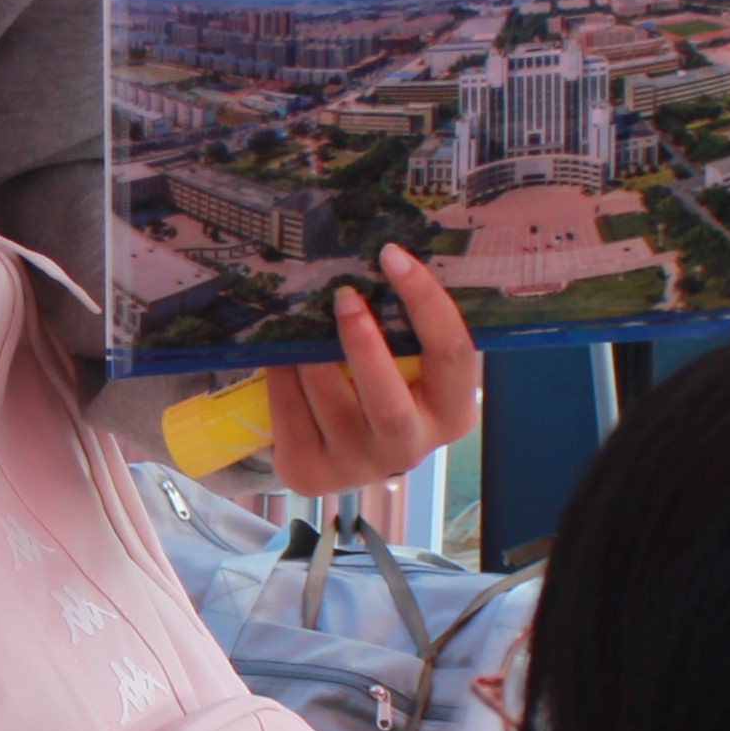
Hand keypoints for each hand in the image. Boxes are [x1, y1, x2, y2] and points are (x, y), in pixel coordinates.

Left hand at [266, 246, 479, 493]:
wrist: (345, 449)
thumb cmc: (383, 389)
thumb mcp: (409, 365)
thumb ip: (404, 332)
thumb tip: (373, 261)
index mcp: (451, 413)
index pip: (452, 355)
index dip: (426, 302)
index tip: (393, 255)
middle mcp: (410, 449)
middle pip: (389, 403)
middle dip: (363, 346)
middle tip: (343, 296)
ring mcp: (359, 467)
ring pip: (330, 405)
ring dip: (310, 357)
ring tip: (296, 323)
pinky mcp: (313, 475)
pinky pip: (292, 417)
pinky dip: (282, 378)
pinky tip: (278, 354)